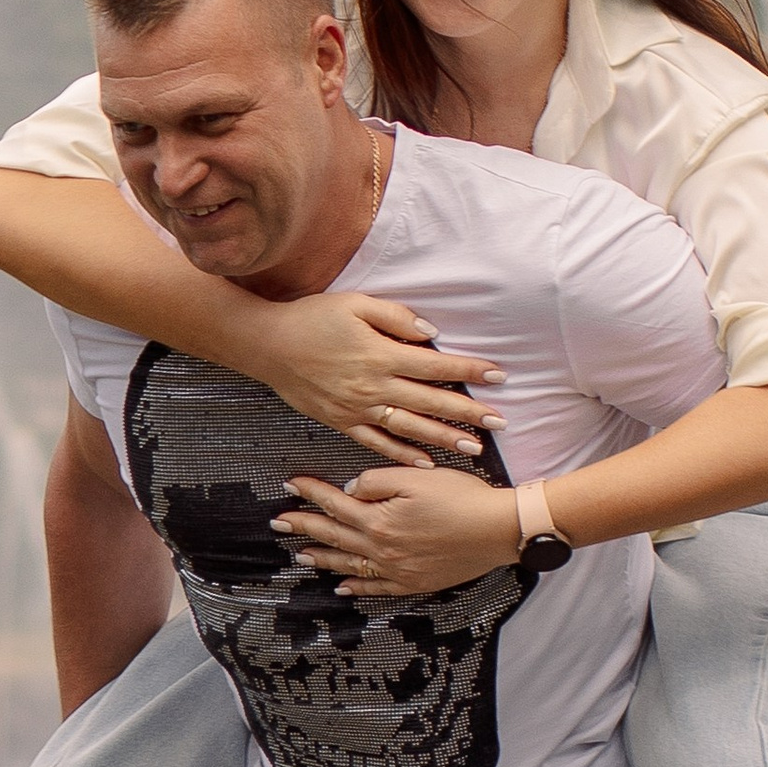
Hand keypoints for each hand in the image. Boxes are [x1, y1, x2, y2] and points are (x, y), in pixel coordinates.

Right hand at [253, 295, 500, 462]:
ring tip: (474, 447)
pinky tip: (425, 463)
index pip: (435, 365)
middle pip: (429, 401)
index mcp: (379, 354)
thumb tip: (431, 334)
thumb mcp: (355, 303)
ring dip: (443, 438)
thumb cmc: (311, 318)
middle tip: (500, 421)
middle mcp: (372, 387)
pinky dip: (402, 454)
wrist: (267, 345)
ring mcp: (356, 409)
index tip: (498, 377)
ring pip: (409, 427)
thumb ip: (395, 317)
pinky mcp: (341, 421)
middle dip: (468, 412)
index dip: (469, 370)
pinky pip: (376, 443)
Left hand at [274, 464, 521, 598]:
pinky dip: (357, 587)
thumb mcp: (416, 476)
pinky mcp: (415, 582)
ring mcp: (397, 570)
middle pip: (334, 536)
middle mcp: (382, 549)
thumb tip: (351, 490)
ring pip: (349, 565)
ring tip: (300, 556)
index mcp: (378, 520)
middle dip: (303, 527)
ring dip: (323, 558)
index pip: (334, 503)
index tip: (289, 486)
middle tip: (278, 522)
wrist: (498, 530)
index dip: (310, 493)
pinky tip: (342, 587)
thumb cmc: (461, 497)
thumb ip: (377, 481)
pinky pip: (376, 588)